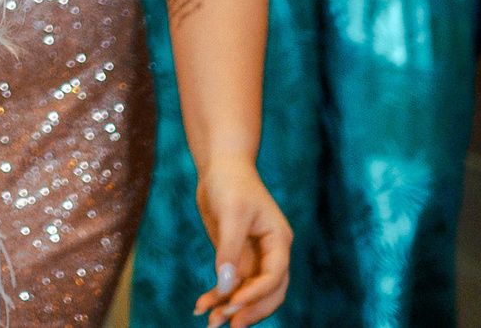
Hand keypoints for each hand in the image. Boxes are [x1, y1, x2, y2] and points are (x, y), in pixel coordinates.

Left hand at [193, 156, 291, 324]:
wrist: (220, 167)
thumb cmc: (231, 184)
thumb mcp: (231, 214)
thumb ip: (229, 251)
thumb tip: (227, 286)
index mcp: (279, 241)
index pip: (275, 276)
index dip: (257, 294)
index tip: (234, 304)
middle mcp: (271, 253)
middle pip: (268, 292)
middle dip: (249, 310)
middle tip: (227, 324)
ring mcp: (254, 257)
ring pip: (249, 293)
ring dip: (231, 308)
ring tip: (210, 322)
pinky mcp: (236, 258)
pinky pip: (231, 284)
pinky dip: (217, 296)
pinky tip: (201, 306)